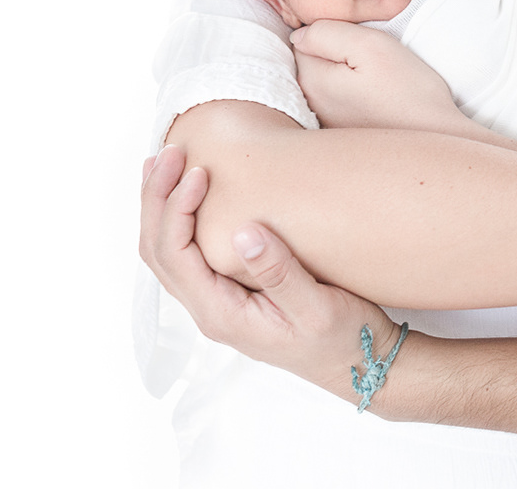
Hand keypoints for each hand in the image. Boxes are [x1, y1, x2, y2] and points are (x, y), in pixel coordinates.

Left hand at [138, 144, 400, 400]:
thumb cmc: (342, 338)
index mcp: (222, 313)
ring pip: (166, 254)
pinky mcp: (230, 294)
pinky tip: (186, 196)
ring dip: (160, 208)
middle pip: (158, 252)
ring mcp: (217, 303)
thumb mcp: (318, 306)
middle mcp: (210, 311)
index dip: (177, 208)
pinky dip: (176, 220)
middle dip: (157, 199)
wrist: (359, 364)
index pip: (176, 255)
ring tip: (161, 164)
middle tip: (169, 152)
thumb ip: (280, 272)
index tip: (199, 172)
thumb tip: (244, 231)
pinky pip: (186, 255)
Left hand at [291, 19, 466, 134]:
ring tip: (376, 80)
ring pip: (326, 80)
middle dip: (333, 53)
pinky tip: (376, 98)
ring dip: (344, 74)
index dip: (331, 32)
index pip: (303, 41)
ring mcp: (325, 122)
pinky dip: (353, 93)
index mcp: (312, 81)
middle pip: (311, 61)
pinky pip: (339, 99)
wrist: (437, 138)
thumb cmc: (408, 92)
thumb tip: (299, 34)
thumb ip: (327, 33)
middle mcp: (311, 105)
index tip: (359, 42)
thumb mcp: (371, 46)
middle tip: (371, 60)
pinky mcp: (343, 131)